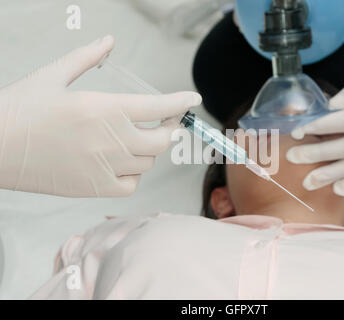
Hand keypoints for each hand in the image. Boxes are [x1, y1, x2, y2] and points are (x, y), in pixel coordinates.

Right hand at [0, 36, 201, 196]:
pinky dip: (134, 174)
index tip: (193, 100)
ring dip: (150, 149)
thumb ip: (87, 57)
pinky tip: (122, 163)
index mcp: (104, 109)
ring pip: (148, 162)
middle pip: (162, 139)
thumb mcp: (52, 74)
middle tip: (165, 120)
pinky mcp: (94, 188)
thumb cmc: (20, 109)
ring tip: (137, 138)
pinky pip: (131, 184)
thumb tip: (110, 41)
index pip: (158, 107)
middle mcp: (111, 140)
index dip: (180, 102)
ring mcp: (105, 167)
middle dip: (169, 127)